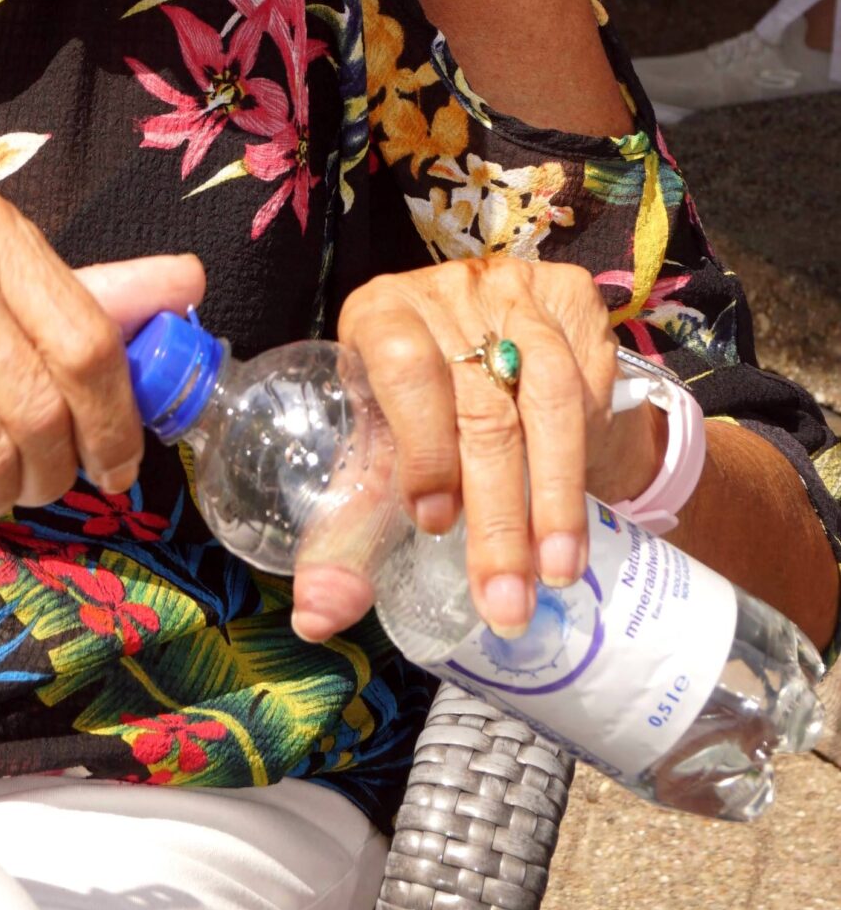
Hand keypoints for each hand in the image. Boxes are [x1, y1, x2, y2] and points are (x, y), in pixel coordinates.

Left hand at [292, 259, 664, 643]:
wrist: (475, 343)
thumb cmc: (408, 409)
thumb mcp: (374, 456)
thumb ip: (345, 534)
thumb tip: (318, 619)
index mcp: (379, 315)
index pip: (404, 368)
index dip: (423, 446)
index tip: (436, 523)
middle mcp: (448, 293)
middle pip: (481, 404)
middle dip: (498, 515)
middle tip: (505, 601)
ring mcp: (518, 290)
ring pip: (550, 395)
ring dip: (555, 496)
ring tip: (556, 574)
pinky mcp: (573, 298)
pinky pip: (591, 382)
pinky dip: (586, 451)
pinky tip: (575, 509)